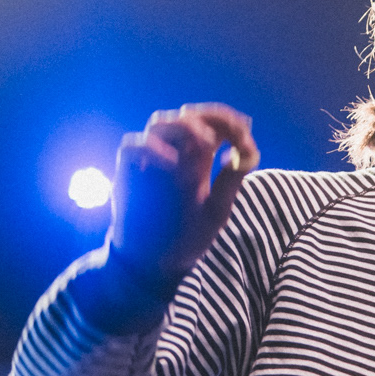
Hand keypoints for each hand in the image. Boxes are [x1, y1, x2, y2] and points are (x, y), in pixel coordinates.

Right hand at [108, 103, 259, 285]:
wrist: (156, 260)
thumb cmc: (186, 234)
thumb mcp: (217, 210)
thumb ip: (230, 182)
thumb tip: (246, 152)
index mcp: (197, 158)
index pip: (212, 124)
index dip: (230, 122)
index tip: (247, 135)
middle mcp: (173, 153)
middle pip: (187, 115)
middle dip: (212, 118)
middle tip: (232, 133)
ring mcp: (149, 160)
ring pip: (159, 122)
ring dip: (185, 127)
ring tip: (205, 144)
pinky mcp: (128, 172)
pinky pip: (131, 145)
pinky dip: (152, 148)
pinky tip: (173, 163)